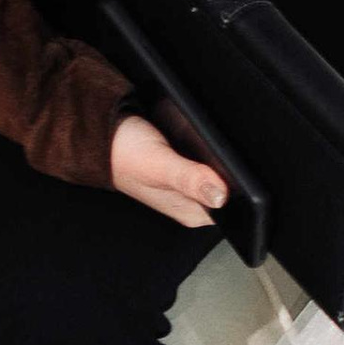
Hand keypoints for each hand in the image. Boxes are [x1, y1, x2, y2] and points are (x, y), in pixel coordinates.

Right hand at [110, 112, 229, 230]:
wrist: (101, 132)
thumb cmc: (123, 153)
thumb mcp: (158, 165)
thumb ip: (189, 179)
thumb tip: (221, 195)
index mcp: (191, 212)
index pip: (235, 209)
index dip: (242, 190)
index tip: (236, 168)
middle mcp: (193, 201)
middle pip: (232, 189)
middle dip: (232, 169)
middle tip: (213, 149)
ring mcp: (191, 184)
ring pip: (222, 173)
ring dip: (222, 157)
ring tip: (205, 141)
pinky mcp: (188, 166)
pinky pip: (211, 160)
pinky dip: (211, 147)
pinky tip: (202, 138)